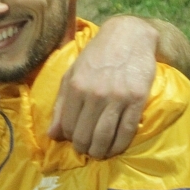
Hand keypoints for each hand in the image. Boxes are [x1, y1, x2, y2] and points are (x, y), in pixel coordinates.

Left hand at [48, 15, 157, 157]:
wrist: (128, 36)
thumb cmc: (97, 55)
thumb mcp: (72, 74)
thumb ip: (61, 104)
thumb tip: (52, 135)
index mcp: (76, 86)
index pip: (67, 126)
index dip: (69, 138)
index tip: (74, 140)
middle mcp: (94, 93)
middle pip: (85, 135)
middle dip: (84, 148)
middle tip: (87, 150)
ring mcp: (117, 97)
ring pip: (104, 137)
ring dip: (100, 151)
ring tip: (99, 152)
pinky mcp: (136, 100)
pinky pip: (126, 132)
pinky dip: (119, 146)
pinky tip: (116, 148)